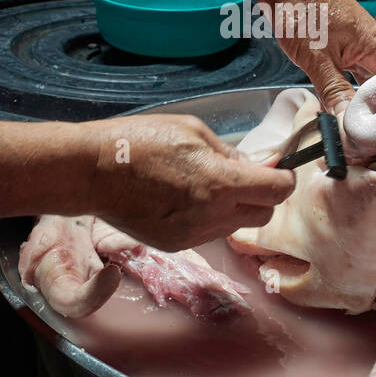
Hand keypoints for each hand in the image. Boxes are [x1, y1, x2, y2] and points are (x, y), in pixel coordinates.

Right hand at [77, 114, 295, 250]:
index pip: (278, 191)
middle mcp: (212, 215)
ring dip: (235, 207)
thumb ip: (229, 154)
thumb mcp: (192, 131)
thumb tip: (255, 167)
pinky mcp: (177, 245)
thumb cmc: (140, 141)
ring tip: (205, 185)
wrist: (92, 172)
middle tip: (242, 177)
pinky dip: (209, 218)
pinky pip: (210, 233)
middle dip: (261, 195)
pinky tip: (185, 199)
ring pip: (236, 226)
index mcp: (220, 182)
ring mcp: (194, 235)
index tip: (277, 170)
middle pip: (263, 214)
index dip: (283, 179)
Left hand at [252, 0, 375, 114]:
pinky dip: (342, 88)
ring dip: (360, 99)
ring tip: (361, 128)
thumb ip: (333, 89)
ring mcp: (349, 45)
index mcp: (374, 46)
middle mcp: (367, 46)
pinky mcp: (331, 45)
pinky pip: (344, 71)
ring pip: (362, 78)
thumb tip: (346, 121)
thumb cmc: (304, 5)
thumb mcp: (317, 56)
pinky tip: (337, 104)